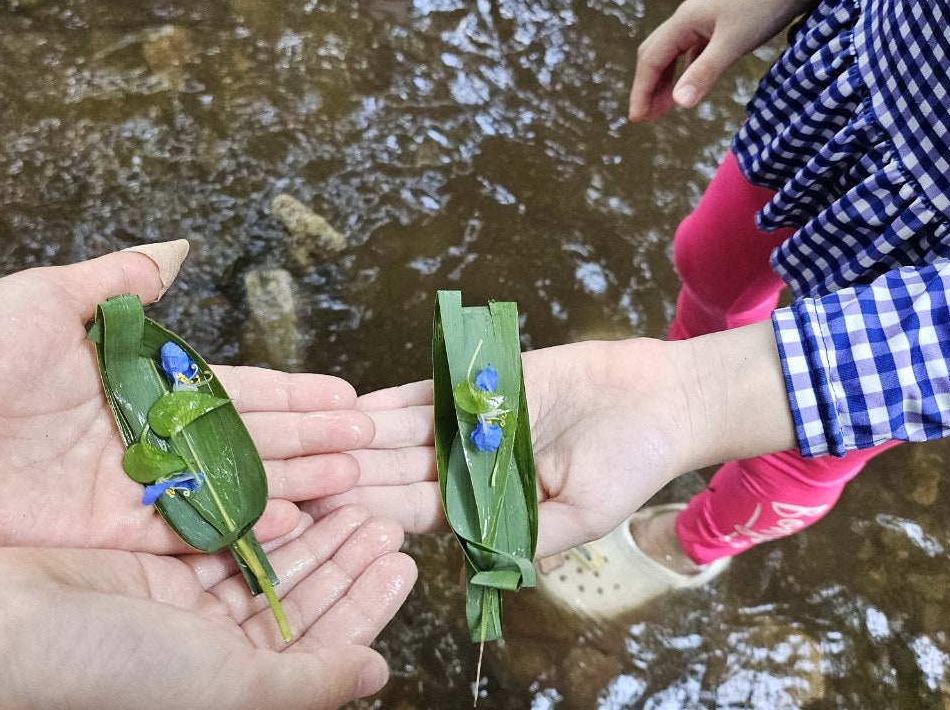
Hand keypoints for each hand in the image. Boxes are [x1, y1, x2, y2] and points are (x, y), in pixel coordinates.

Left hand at [0, 241, 374, 554]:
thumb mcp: (50, 297)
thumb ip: (119, 280)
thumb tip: (175, 250)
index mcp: (142, 387)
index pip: (236, 390)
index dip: (292, 393)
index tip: (344, 393)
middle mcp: (149, 440)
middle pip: (247, 440)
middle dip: (311, 439)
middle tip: (369, 440)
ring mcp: (134, 491)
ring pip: (231, 486)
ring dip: (293, 482)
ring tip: (351, 478)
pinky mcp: (111, 534)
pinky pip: (189, 532)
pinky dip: (241, 527)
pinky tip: (292, 519)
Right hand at [0, 505, 416, 709]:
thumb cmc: (107, 674)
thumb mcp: (227, 686)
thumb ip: (307, 683)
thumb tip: (378, 676)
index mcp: (235, 691)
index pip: (323, 647)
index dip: (367, 606)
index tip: (404, 560)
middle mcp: (211, 656)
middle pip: (298, 602)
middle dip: (343, 559)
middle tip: (385, 514)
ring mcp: (177, 612)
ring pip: (262, 565)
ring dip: (307, 532)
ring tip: (351, 493)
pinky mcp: (145, 571)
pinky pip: (216, 540)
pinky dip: (253, 515)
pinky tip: (286, 488)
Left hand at [306, 326, 794, 556]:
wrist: (659, 400)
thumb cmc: (630, 466)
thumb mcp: (582, 516)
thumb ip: (527, 538)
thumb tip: (476, 568)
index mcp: (483, 505)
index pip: (414, 513)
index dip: (369, 514)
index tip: (322, 520)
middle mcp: (466, 465)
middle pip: (394, 471)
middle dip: (345, 476)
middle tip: (291, 480)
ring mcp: (468, 421)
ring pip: (400, 430)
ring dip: (356, 436)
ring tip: (308, 442)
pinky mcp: (479, 381)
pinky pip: (430, 389)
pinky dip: (391, 397)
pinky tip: (349, 404)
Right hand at [628, 0, 821, 120]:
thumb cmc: (765, 3)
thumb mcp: (734, 42)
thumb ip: (705, 72)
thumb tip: (678, 104)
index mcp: (684, 22)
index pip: (651, 60)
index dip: (641, 90)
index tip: (637, 119)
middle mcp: (688, 20)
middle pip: (655, 55)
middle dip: (648, 87)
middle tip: (647, 117)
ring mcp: (704, 20)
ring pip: (673, 53)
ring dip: (666, 80)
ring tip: (665, 108)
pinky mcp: (720, 23)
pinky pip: (692, 50)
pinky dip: (686, 71)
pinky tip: (692, 84)